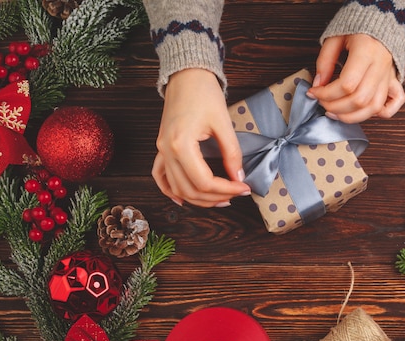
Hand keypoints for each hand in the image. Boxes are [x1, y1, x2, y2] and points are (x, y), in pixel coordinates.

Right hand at [151, 68, 250, 206]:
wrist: (186, 75)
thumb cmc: (203, 93)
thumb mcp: (223, 122)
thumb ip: (232, 153)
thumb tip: (239, 177)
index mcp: (180, 144)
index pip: (204, 181)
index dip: (227, 189)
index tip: (244, 187)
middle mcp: (166, 151)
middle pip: (190, 189)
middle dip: (215, 197)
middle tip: (237, 194)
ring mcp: (161, 150)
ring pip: (177, 188)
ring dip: (198, 199)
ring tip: (220, 199)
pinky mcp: (161, 148)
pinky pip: (161, 177)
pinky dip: (171, 191)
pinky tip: (183, 200)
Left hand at [307, 34, 404, 123]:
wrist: (381, 21)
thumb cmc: (357, 29)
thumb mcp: (335, 38)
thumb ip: (325, 61)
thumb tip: (318, 84)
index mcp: (367, 51)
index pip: (347, 84)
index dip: (326, 94)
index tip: (314, 92)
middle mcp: (380, 67)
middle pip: (359, 99)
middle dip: (335, 107)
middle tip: (322, 103)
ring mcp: (388, 77)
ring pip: (373, 107)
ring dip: (351, 117)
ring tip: (334, 113)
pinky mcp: (393, 82)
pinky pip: (393, 105)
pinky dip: (378, 114)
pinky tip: (362, 112)